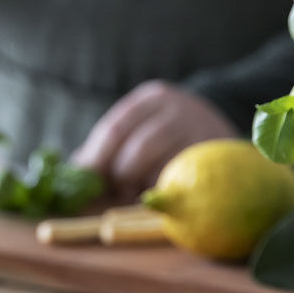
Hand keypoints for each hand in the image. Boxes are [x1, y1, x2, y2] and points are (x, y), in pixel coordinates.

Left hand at [72, 81, 238, 200]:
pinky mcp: (215, 156)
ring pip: (163, 167)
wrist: (218, 119)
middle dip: (121, 175)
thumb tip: (75, 172)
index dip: (96, 158)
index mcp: (150, 98)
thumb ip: (109, 144)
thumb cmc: (164, 130)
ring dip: (143, 187)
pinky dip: (165, 191)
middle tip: (114, 190)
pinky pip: (184, 180)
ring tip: (135, 193)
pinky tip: (157, 195)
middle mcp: (177, 109)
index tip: (84, 179)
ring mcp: (200, 131)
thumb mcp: (139, 123)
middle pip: (139, 149)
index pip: (115, 128)